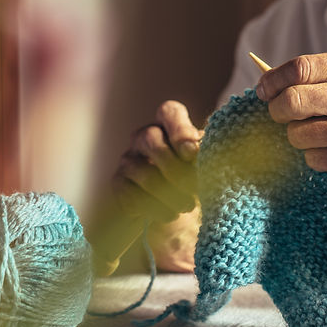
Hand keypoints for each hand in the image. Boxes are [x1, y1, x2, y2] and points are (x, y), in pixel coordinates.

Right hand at [112, 100, 202, 222]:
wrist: (174, 210)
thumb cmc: (194, 180)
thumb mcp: (204, 165)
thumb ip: (206, 156)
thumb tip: (207, 155)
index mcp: (169, 126)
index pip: (169, 112)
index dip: (180, 130)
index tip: (192, 153)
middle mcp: (144, 137)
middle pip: (151, 139)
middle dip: (175, 167)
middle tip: (194, 188)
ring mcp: (128, 160)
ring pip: (144, 173)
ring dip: (169, 193)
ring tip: (188, 206)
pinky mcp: (119, 185)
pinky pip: (134, 196)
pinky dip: (156, 208)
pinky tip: (171, 214)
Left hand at [255, 46, 326, 179]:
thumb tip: (274, 81)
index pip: (299, 68)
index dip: (272, 80)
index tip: (262, 90)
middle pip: (291, 102)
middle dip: (276, 110)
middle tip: (279, 113)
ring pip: (297, 134)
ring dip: (296, 135)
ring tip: (314, 130)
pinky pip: (313, 159)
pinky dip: (314, 154)